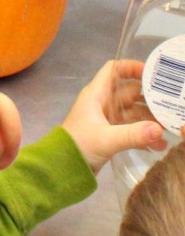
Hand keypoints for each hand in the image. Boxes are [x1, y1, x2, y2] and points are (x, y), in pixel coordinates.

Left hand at [62, 60, 165, 174]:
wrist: (62, 168)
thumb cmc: (78, 146)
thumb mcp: (106, 139)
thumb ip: (133, 135)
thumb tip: (159, 129)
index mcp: (96, 95)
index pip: (114, 70)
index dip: (132, 67)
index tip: (154, 74)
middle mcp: (102, 103)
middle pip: (130, 91)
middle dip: (150, 97)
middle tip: (172, 105)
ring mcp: (106, 118)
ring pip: (133, 111)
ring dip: (150, 119)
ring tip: (169, 129)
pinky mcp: (110, 133)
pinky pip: (131, 127)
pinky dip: (143, 133)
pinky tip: (159, 145)